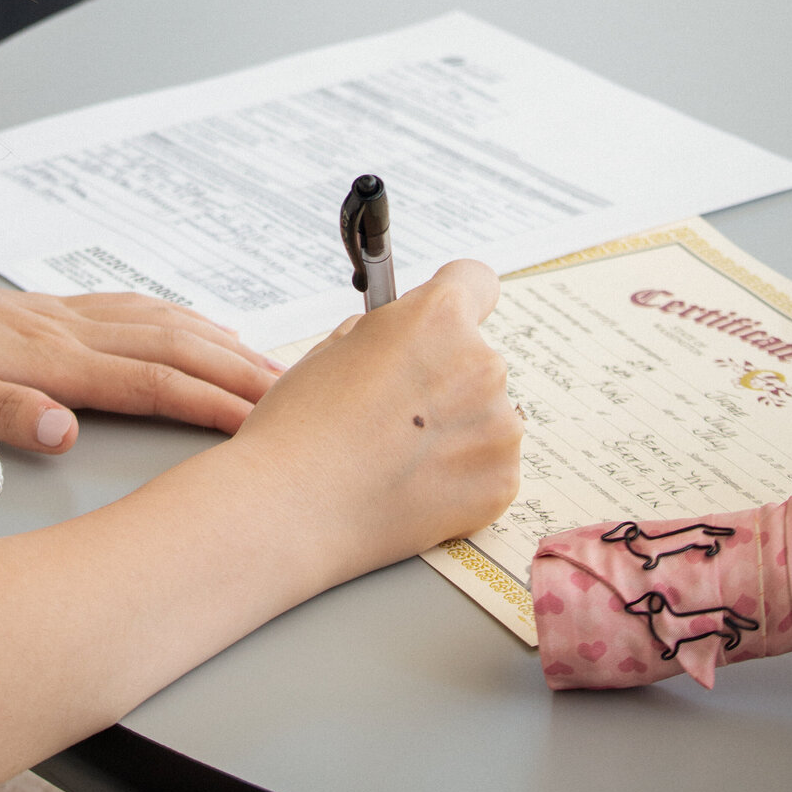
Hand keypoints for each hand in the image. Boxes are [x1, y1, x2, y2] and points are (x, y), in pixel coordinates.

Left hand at [0, 268, 283, 453]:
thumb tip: (64, 431)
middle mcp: (67, 331)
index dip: (211, 402)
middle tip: (295, 395)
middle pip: (175, 347)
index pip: (152, 383)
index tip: (261, 422)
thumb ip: (0, 411)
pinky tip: (194, 326)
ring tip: (268, 365)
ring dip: (220, 343)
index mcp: (49, 360)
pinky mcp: (49, 308)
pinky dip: (180, 317)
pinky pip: (135, 307)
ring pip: (163, 322)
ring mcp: (62, 315)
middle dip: (238, 371)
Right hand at [224, 260, 521, 586]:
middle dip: (444, 376)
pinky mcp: (500, 483)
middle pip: (476, 357)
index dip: (455, 299)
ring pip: (485, 414)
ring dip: (455, 427)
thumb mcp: (334, 347)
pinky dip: (459, 475)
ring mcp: (498, 428)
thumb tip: (402, 340)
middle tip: (394, 410)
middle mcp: (482, 365)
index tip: (441, 321)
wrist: (290, 509)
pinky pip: (487, 465)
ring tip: (395, 456)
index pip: (477, 282)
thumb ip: (385, 333)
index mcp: (439, 318)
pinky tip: (410, 486)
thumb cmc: (300, 425)